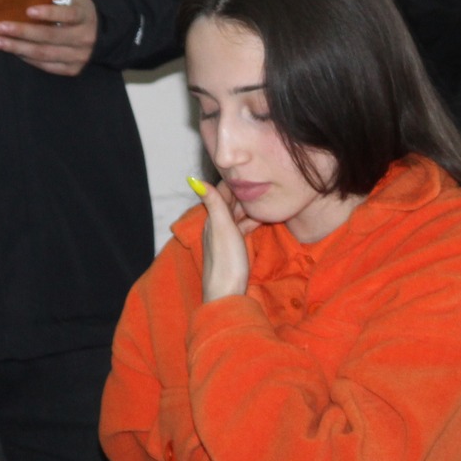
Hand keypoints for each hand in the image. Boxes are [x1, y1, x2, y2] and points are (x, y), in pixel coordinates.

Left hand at [0, 0, 97, 75]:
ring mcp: (79, 56)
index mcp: (84, 16)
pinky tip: (13, 51)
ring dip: (19, 48)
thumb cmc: (75, 10)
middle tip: (1, 27)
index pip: (67, 14)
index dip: (49, 13)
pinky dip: (27, 58)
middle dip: (23, 32)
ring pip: (44, 53)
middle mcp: (84, 37)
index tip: (28, 10)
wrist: (98, 34)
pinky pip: (45, 66)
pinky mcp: (72, 69)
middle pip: (50, 36)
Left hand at [197, 178, 260, 302]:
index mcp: (213, 217)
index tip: (249, 165)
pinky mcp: (234, 248)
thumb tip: (193, 179)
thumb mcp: (221, 227)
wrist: (227, 295)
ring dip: (250, 205)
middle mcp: (217, 224)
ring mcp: (225, 237)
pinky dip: (252, 220)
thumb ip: (213, 203)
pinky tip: (263, 217)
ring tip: (267, 195)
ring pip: (238, 214)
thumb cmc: (225, 261)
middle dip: (244, 190)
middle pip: (231, 201)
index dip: (234, 178)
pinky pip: (243, 227)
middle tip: (264, 178)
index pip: (222, 190)